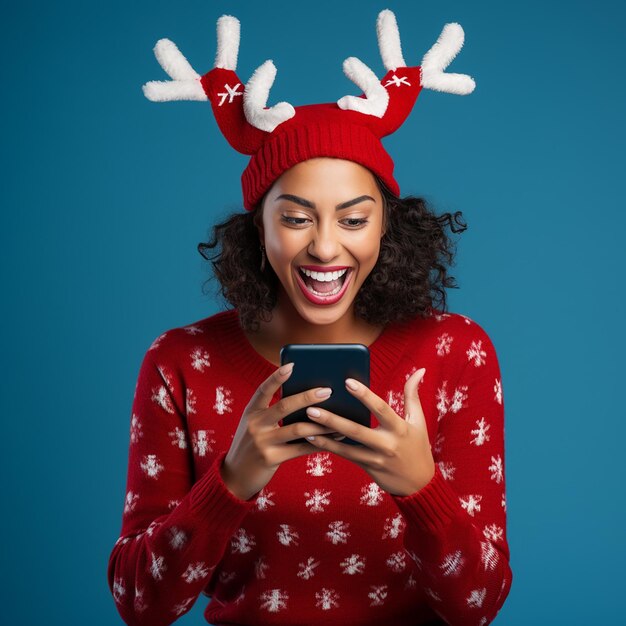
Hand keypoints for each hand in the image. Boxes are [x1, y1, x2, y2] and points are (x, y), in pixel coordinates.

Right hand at [220, 364, 337, 500]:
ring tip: (339, 418)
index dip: (277, 377)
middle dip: (307, 397)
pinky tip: (333, 439)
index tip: (292, 365)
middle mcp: (255, 424)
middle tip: (327, 391)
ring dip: (321, 423)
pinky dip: (319, 443)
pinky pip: (301, 449)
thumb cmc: (251, 445)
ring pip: (297, 429)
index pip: (263, 389)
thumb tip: (306, 400)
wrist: (235, 476)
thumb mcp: (255, 425)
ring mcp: (262, 442)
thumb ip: (272, 413)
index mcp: (251, 412)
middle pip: (284, 406)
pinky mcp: (271, 459)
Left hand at [304, 368, 434, 495]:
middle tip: (311, 407)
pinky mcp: (367, 467)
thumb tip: (420, 370)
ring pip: (346, 447)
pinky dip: (329, 446)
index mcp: (399, 428)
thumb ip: (412, 395)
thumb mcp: (418, 421)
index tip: (347, 382)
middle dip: (333, 420)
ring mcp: (375, 458)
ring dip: (324, 436)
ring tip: (305, 425)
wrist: (419, 485)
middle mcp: (386, 444)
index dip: (364, 395)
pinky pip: (345, 455)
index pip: (380, 408)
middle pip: (356, 430)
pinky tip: (312, 438)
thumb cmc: (417, 446)